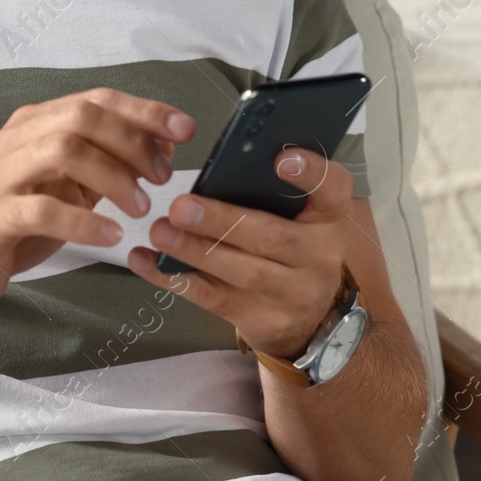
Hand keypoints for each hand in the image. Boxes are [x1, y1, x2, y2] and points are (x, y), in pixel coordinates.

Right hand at [0, 88, 194, 324]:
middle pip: (82, 117)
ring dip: (113, 177)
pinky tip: (109, 237)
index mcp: (32, 126)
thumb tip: (159, 146)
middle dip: (132, 141)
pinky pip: (40, 209)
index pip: (96, 99)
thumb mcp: (65, 189)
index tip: (184, 129)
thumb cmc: (10, 227)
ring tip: (140, 208)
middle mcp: (13, 142)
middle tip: (161, 177)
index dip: (144, 111)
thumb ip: (104, 165)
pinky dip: (83, 221)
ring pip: (62, 150)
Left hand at [127, 147, 351, 359]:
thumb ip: (268, 193)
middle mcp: (319, 256)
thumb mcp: (297, 218)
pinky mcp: (264, 321)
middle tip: (182, 206)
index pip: (334, 189)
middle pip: (273, 237)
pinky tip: (146, 260)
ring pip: (242, 272)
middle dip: (223, 221)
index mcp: (327, 218)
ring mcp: (293, 294)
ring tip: (161, 233)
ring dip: (196, 251)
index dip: (311, 172)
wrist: (310, 319)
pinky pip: (213, 298)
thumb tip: (216, 166)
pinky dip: (175, 277)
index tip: (280, 159)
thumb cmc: (291, 250)